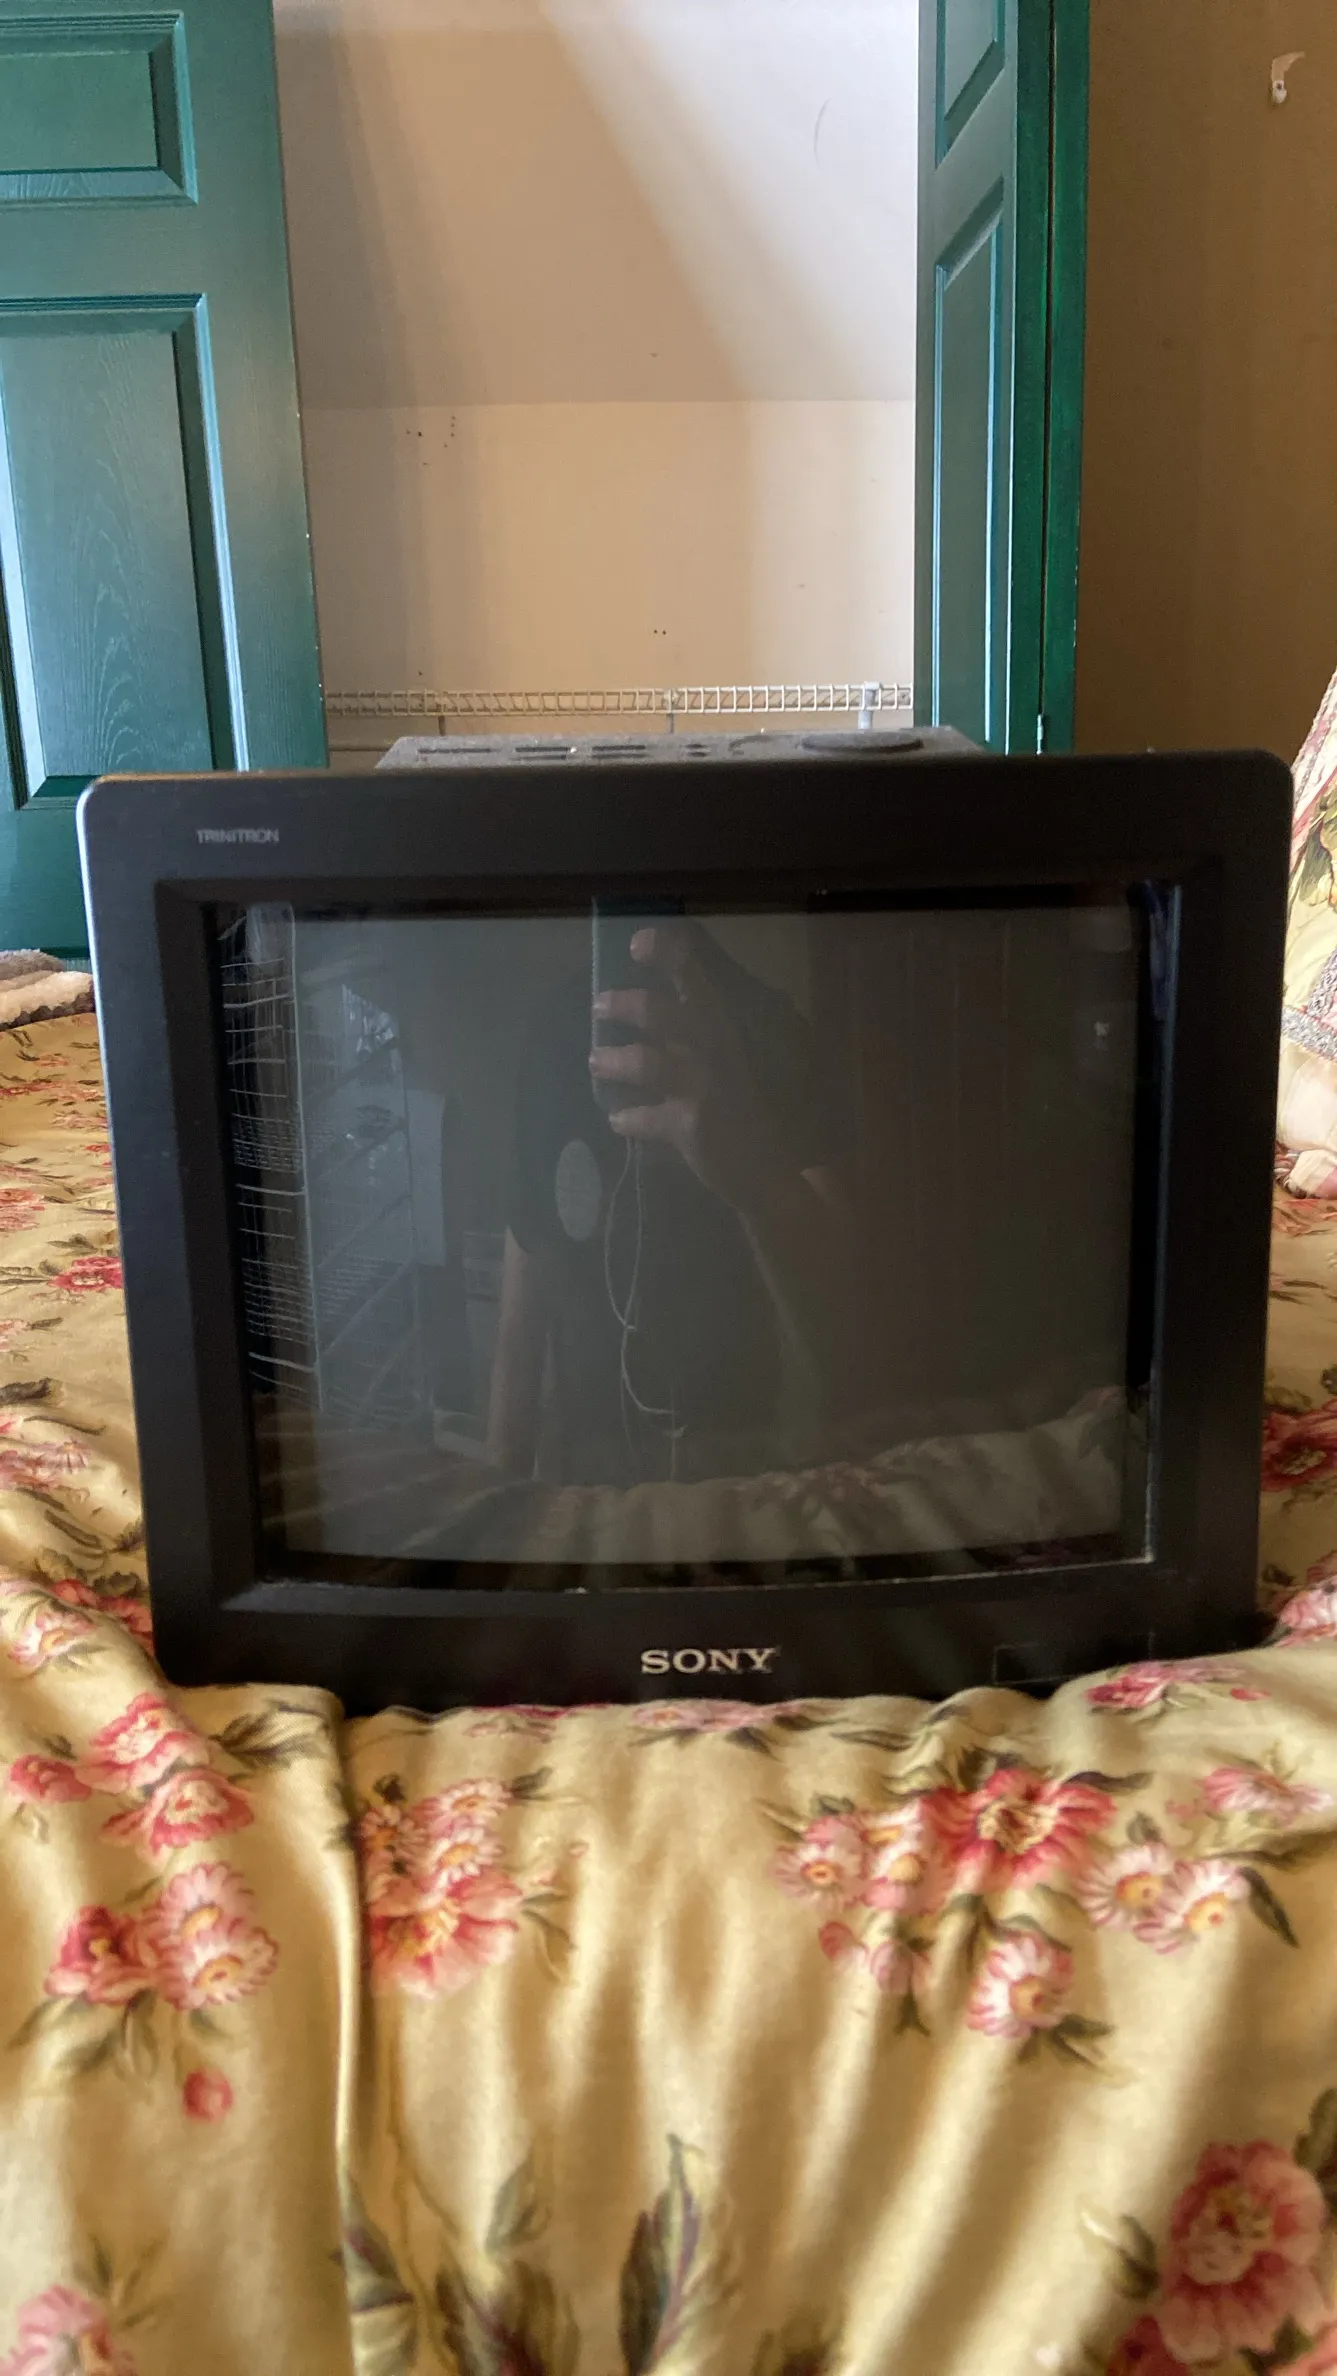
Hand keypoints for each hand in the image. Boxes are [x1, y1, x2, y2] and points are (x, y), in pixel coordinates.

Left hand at [589, 923, 789, 1212]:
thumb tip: (665, 1009)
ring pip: (642, 1063)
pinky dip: (625, 1118)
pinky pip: (642, 1118)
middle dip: (622, 1004)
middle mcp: (711, 1050)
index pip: (696, 977)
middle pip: (657, 1013)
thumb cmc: (752, 1106)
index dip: (665, 954)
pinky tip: (616, 1119)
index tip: (638, 943)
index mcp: (725, 1027)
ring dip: (612, 1060)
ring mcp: (699, 1088)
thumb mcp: (736, 1059)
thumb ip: (706, 1035)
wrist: (772, 1165)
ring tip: (597, 1060)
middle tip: (599, 1005)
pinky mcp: (687, 1126)